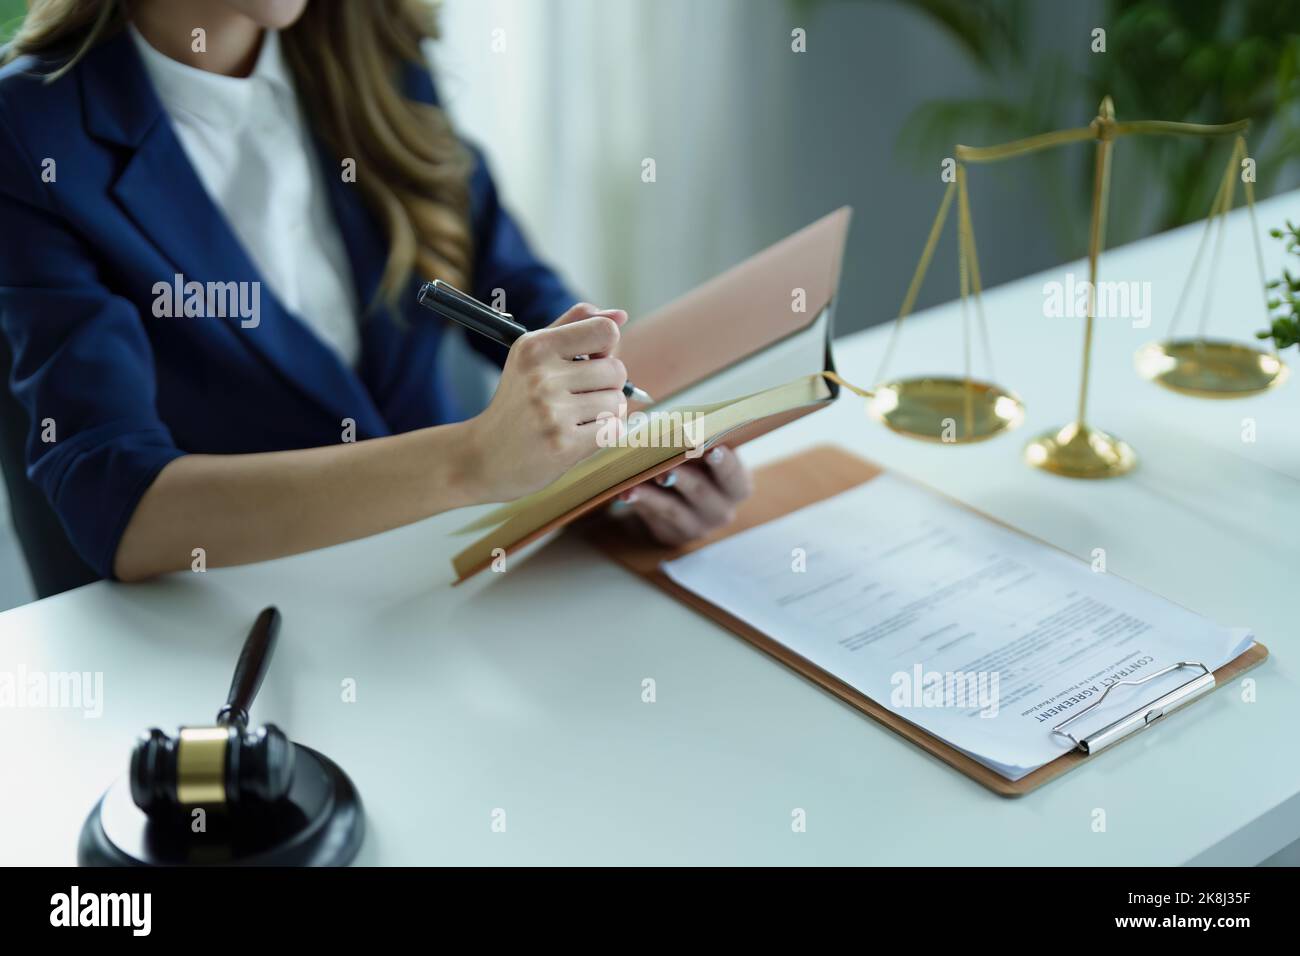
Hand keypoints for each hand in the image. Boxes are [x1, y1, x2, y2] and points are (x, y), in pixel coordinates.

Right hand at [466, 302, 628, 501]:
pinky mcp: (563, 444)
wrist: (483, 457)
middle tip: (578, 398)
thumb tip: (621, 314)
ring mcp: (552, 412)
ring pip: (618, 402)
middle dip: (607, 386)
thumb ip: (574, 326)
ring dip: (605, 413)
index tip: (590, 361)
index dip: (607, 347)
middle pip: (616, 370)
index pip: (605, 330)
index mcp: (536, 347)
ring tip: (576, 418)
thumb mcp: (532, 354)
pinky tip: (577, 435)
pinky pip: (612, 430)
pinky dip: (602, 434)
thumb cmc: (516, 403)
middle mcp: (542, 376)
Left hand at [618, 445, 752, 546]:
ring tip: (636, 480)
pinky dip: (640, 503)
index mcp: (737, 486)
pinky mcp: (673, 536)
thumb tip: (677, 425)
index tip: (712, 449)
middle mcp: (722, 511)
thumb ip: (698, 444)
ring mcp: (698, 527)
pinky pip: (655, 519)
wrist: (680, 500)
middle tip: (666, 464)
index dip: (724, 464)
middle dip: (682, 477)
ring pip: (674, 509)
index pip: (734, 477)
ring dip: (653, 493)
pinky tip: (625, 492)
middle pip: (702, 493)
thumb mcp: (703, 456)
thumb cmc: (696, 466)